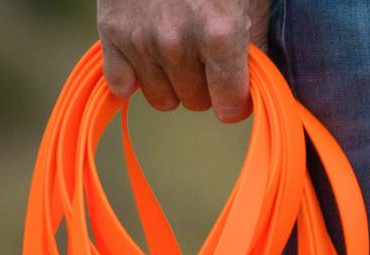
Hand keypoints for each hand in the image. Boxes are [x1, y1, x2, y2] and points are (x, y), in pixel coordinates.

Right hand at [96, 0, 269, 122]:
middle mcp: (176, 43)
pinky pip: (121, 84)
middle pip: (196, 103)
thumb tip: (259, 85)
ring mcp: (139, 40)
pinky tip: (145, 56)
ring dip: (172, 82)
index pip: (229, 106)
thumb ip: (256, 43)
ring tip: (177, 51)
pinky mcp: (109, 33)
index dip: (236, 99)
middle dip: (206, 87)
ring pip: (161, 99)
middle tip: (205, 58)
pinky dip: (133, 76)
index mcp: (219, 34)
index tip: (235, 88)